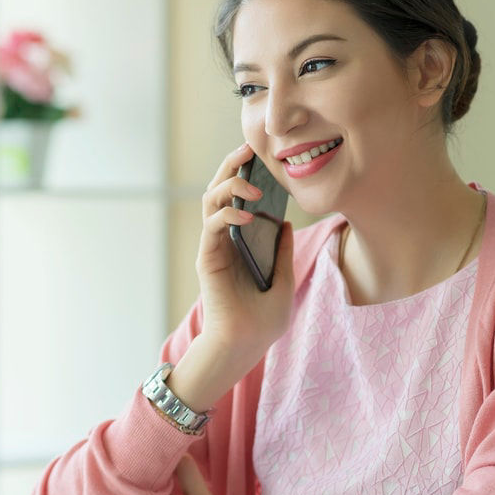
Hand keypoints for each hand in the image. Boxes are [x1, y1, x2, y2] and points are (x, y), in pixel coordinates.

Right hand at [196, 142, 296, 353]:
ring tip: (252, 183)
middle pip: (220, 190)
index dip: (247, 174)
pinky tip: (246, 215)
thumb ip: (284, 252)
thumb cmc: (263, 320)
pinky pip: (212, 226)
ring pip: (211, 201)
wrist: (245, 345)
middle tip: (248, 149)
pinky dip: (226, 215)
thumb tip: (287, 223)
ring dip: (228, 185)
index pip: (240, 198)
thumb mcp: (284, 280)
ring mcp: (214, 246)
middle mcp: (224, 239)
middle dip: (232, 166)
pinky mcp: (208, 257)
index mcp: (242, 240)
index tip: (262, 156)